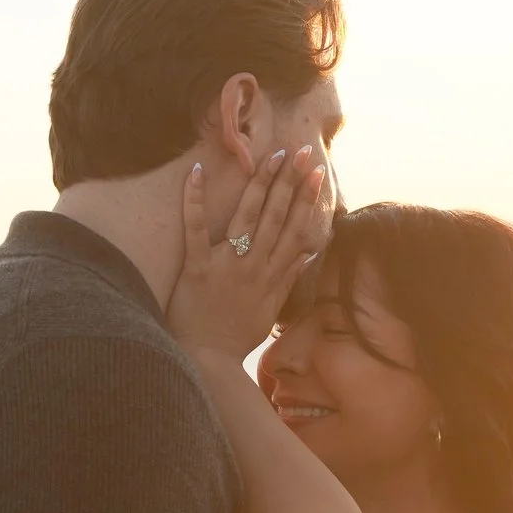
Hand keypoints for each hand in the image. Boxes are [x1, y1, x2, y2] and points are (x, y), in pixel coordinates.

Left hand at [167, 145, 328, 361]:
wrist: (208, 362)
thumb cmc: (235, 338)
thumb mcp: (270, 311)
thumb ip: (287, 280)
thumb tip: (307, 253)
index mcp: (272, 275)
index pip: (295, 228)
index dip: (307, 198)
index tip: (318, 173)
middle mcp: (255, 265)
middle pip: (276, 215)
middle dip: (291, 180)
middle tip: (301, 150)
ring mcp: (228, 264)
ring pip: (248, 216)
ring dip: (261, 182)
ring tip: (271, 154)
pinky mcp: (198, 267)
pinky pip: (195, 228)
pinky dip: (195, 199)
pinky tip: (197, 171)